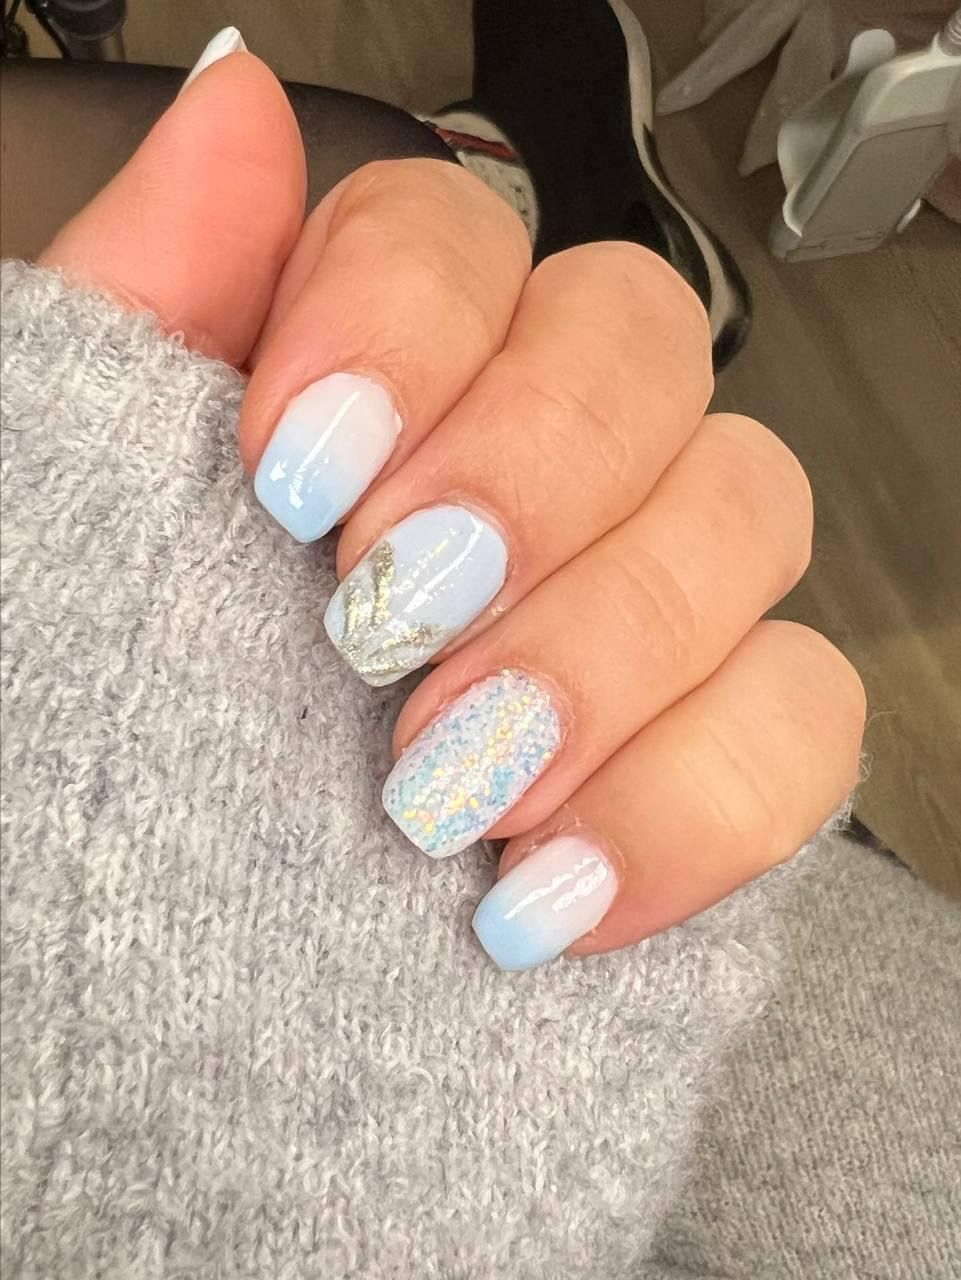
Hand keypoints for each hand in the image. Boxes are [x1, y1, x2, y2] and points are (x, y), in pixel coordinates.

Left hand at [41, 46, 863, 970]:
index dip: (405, 320)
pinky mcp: (701, 763)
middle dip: (531, 482)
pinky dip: (698, 800)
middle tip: (391, 627)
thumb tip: (236, 112)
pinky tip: (555, 879)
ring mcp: (631, 616)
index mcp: (375, 388)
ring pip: (749, 519)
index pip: (465, 236)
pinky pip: (801, 722)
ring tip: (463, 782)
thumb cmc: (95, 744)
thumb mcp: (80, 513)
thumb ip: (151, 307)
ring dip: (609, 646)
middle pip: (644, 351)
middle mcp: (527, 475)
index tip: (299, 469)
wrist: (139, 996)